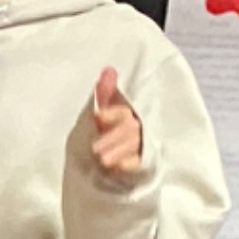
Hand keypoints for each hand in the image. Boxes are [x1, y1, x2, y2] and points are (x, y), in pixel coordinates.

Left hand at [88, 67, 143, 182]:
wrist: (111, 155)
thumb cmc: (107, 127)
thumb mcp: (104, 111)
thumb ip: (105, 93)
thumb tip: (108, 70)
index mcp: (129, 111)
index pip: (124, 111)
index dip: (113, 113)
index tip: (98, 116)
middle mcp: (138, 127)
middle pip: (131, 129)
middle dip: (114, 137)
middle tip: (95, 149)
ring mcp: (141, 145)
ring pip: (135, 146)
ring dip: (119, 151)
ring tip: (103, 160)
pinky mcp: (142, 162)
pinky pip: (139, 163)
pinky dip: (128, 164)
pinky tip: (117, 168)